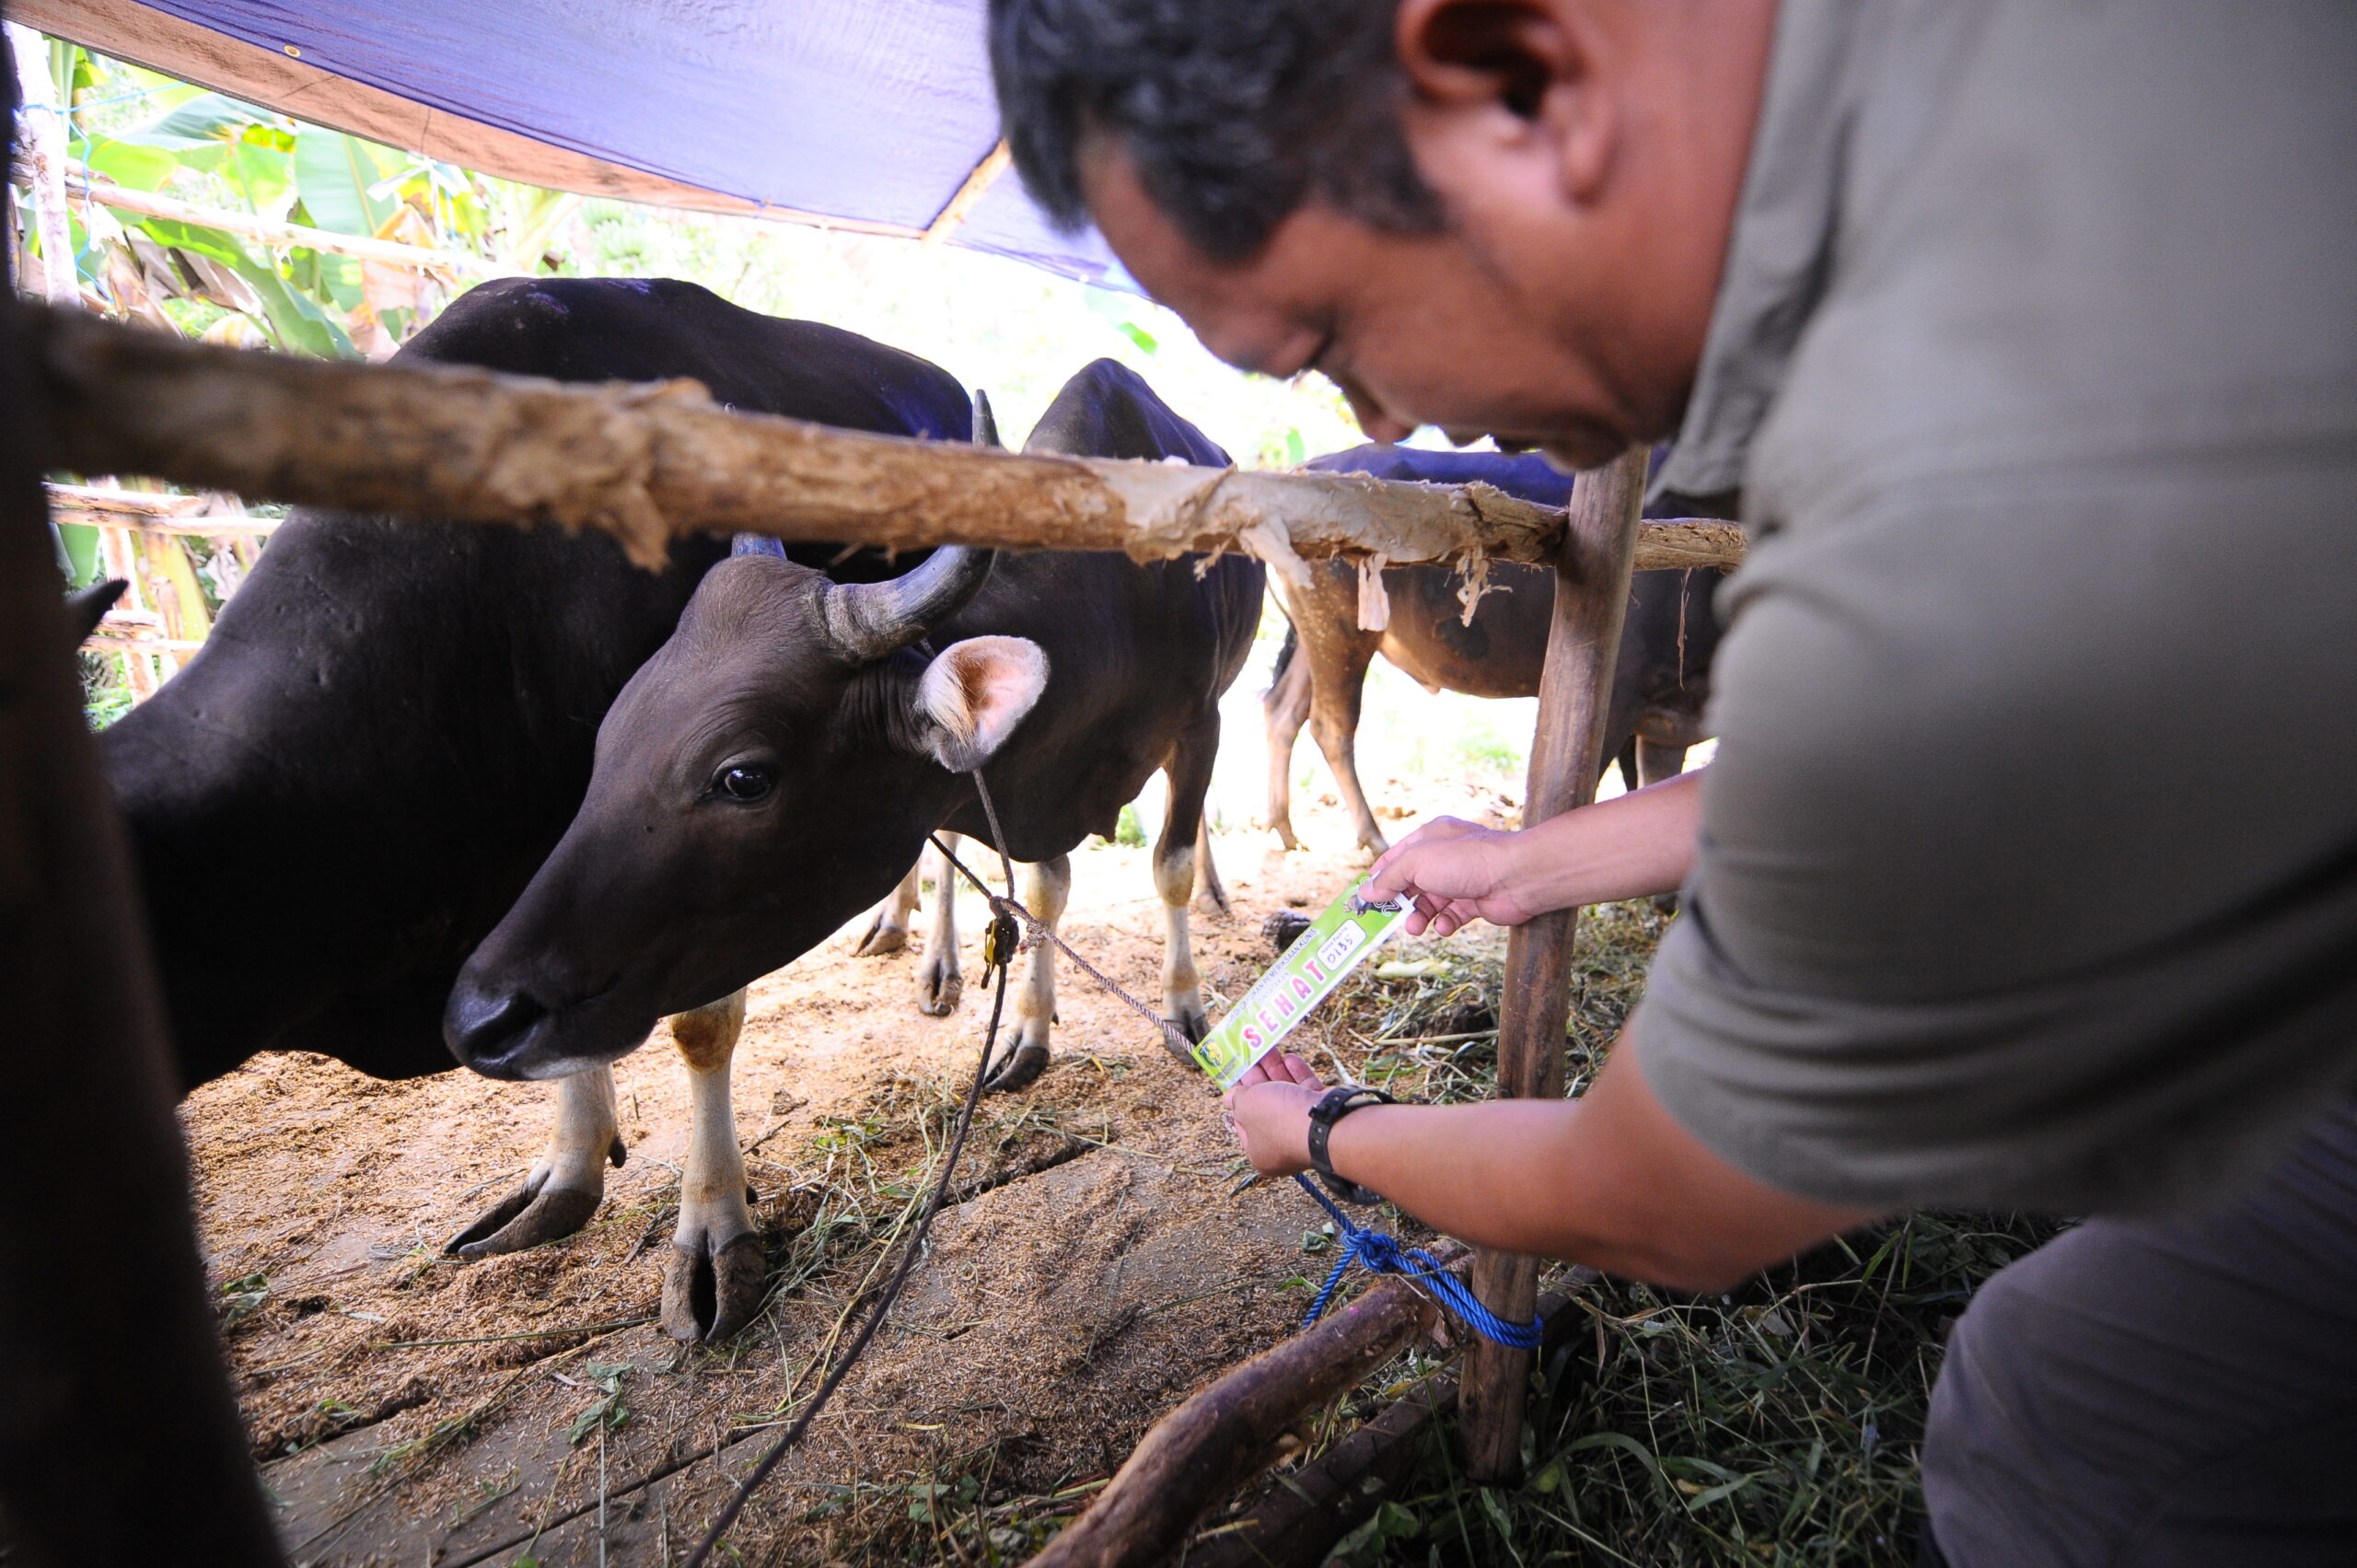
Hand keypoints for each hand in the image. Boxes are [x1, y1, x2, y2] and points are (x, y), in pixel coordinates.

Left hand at [1222, 1052, 1324, 1174]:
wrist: (1327, 1122)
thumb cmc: (1279, 1118)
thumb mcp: (1248, 1106)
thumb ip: (1238, 1098)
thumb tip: (1229, 1097)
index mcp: (1260, 1150)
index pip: (1244, 1122)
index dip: (1238, 1098)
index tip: (1235, 1076)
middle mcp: (1283, 1142)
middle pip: (1266, 1105)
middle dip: (1257, 1078)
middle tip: (1250, 1055)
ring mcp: (1304, 1128)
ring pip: (1287, 1094)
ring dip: (1276, 1069)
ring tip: (1268, 1047)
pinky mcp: (1323, 1112)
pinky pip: (1306, 1091)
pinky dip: (1297, 1074)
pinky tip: (1290, 1058)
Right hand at [1366, 816, 1538, 935]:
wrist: (1517, 877)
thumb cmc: (1467, 860)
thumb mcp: (1417, 862)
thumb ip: (1391, 877)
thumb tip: (1368, 891)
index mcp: (1430, 837)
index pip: (1396, 857)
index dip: (1379, 878)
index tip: (1365, 899)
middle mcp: (1445, 856)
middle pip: (1411, 883)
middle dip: (1398, 902)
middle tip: (1386, 921)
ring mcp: (1461, 880)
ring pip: (1429, 903)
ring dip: (1419, 917)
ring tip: (1416, 928)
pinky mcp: (1475, 902)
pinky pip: (1451, 915)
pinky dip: (1443, 924)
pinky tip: (1443, 927)